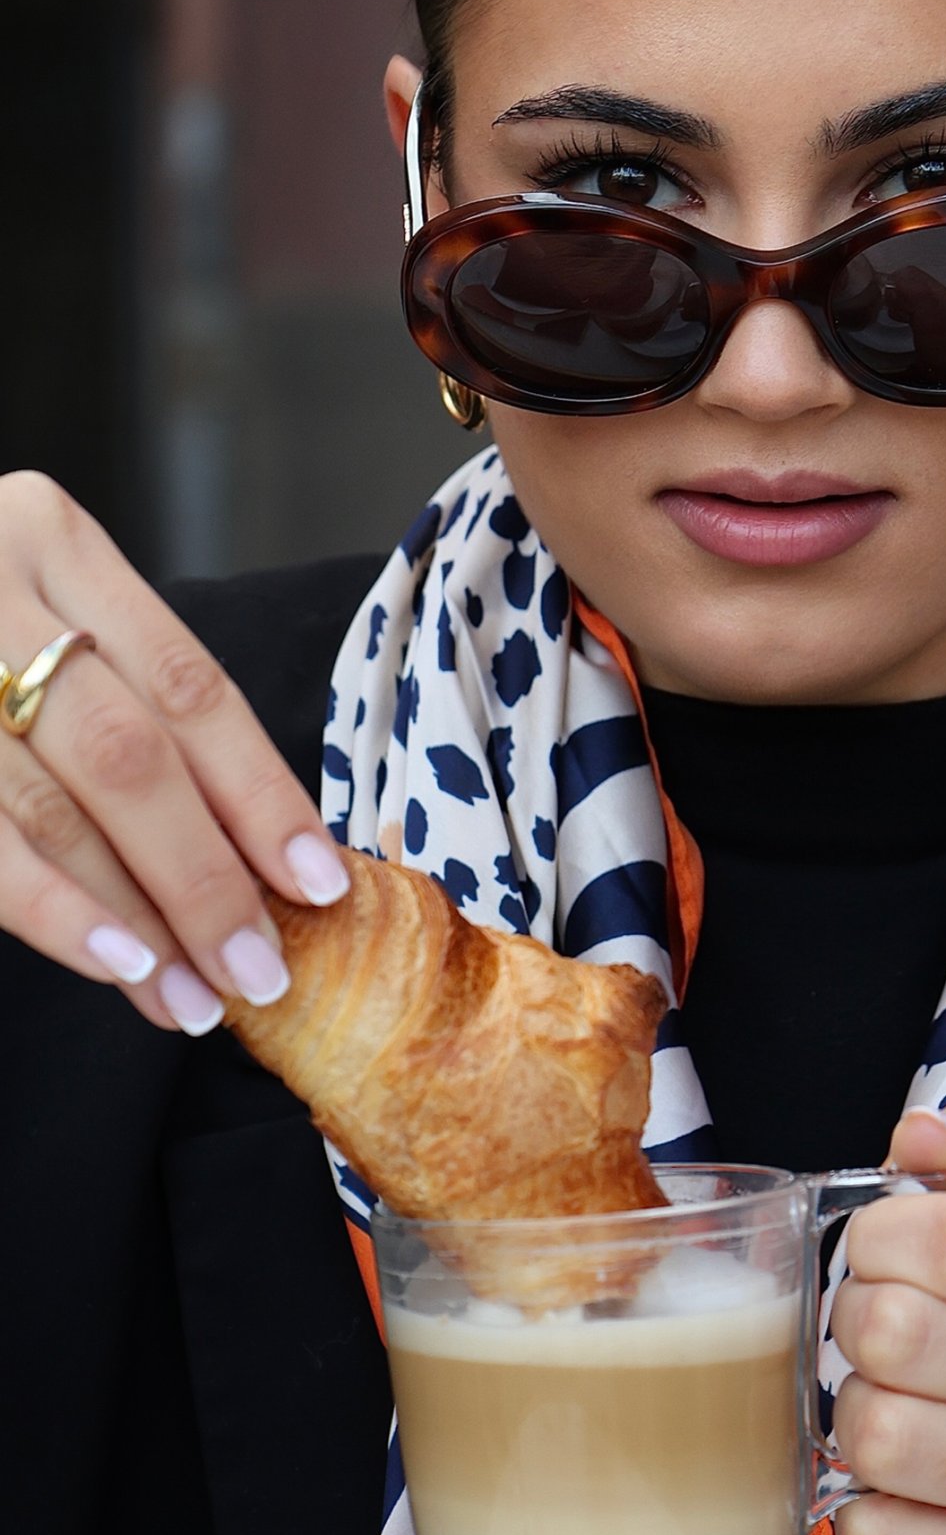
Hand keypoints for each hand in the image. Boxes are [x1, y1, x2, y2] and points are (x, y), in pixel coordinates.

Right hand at [0, 473, 349, 1032]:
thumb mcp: (37, 619)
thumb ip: (131, 703)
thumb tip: (257, 851)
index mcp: (50, 537)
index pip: (190, 684)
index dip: (261, 791)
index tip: (319, 880)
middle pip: (132, 755)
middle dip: (208, 876)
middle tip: (263, 968)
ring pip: (58, 808)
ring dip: (138, 918)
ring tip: (192, 996)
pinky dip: (55, 910)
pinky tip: (116, 963)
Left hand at [830, 1099, 945, 1534]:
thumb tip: (914, 1131)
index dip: (884, 1232)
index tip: (883, 1244)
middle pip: (897, 1332)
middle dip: (856, 1317)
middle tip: (881, 1324)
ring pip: (877, 1437)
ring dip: (855, 1412)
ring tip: (890, 1400)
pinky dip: (859, 1509)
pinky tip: (898, 1484)